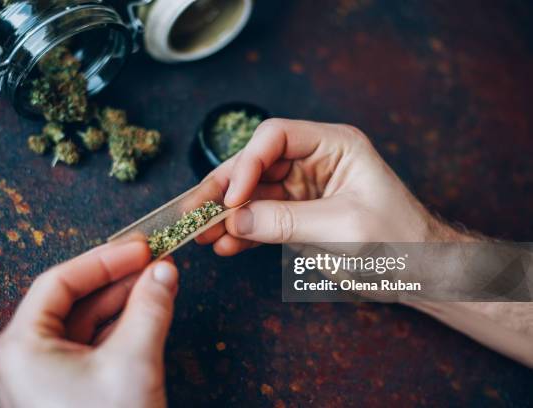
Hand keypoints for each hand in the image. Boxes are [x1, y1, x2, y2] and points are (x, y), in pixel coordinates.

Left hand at [0, 240, 177, 407]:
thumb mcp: (134, 361)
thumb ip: (150, 308)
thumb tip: (164, 271)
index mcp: (21, 347)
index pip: (61, 282)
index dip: (104, 260)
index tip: (139, 248)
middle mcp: (24, 358)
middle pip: (73, 300)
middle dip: (118, 280)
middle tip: (154, 261)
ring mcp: (42, 375)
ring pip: (84, 322)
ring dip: (122, 301)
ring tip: (158, 282)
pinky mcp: (63, 389)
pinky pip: (90, 345)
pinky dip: (119, 326)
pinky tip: (147, 311)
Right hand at [197, 118, 463, 254]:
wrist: (421, 273)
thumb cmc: (398, 241)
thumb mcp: (341, 228)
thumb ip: (285, 221)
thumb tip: (235, 220)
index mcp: (334, 146)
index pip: (275, 137)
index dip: (246, 163)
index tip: (231, 199)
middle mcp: (314, 161)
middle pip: (256, 165)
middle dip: (224, 189)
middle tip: (194, 211)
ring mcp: (304, 190)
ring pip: (253, 194)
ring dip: (226, 214)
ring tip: (199, 234)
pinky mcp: (298, 217)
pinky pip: (262, 219)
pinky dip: (242, 233)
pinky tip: (224, 246)